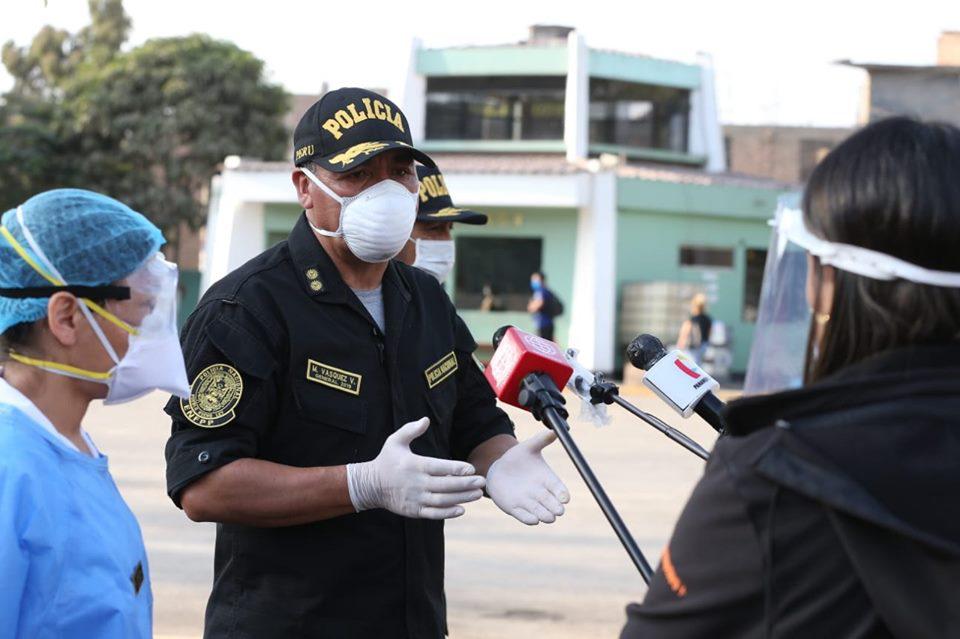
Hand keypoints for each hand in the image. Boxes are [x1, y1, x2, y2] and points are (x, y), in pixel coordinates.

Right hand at [346, 417, 484, 519]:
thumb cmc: (387, 460)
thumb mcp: (395, 441)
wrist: (371, 485)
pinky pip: (434, 514)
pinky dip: (448, 513)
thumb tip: (426, 420)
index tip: (471, 469)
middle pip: (445, 485)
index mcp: (415, 465)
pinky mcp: (414, 511)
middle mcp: (416, 483)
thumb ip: (411, 430)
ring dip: (462, 498)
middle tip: (482, 482)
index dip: (456, 468)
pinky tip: (462, 509)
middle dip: (466, 484)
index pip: (439, 467)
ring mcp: (415, 499)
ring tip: (478, 494)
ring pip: (443, 500)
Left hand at [486, 430, 569, 524]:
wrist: (498, 469)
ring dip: (545, 516)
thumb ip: (541, 440)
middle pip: (552, 504)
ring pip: (540, 512)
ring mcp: (528, 502)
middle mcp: (541, 494)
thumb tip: (553, 430)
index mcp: (547, 479)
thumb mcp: (528, 447)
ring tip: (548, 517)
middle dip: (556, 508)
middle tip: (558, 510)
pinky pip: (524, 517)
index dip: (563, 494)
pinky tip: (533, 520)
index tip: (565, 498)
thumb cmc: (517, 458)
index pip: (559, 489)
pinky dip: (529, 519)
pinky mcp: (515, 509)